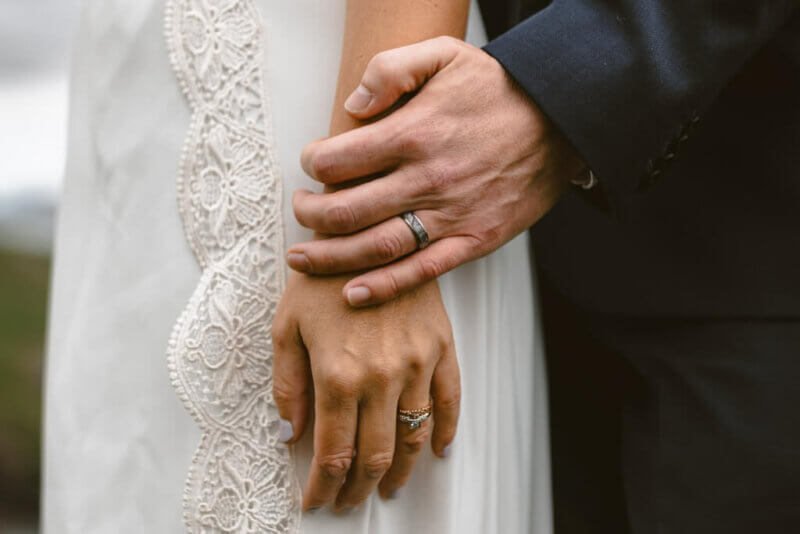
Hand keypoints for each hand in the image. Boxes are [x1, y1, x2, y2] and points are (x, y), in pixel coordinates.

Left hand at [271, 273, 459, 510]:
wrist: (365, 231)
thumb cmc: (317, 278)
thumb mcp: (285, 327)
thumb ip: (288, 387)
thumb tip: (291, 436)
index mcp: (338, 374)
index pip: (334, 453)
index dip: (323, 486)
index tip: (315, 502)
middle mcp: (381, 375)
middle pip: (376, 455)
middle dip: (358, 488)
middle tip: (347, 501)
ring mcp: (417, 362)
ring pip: (413, 436)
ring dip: (401, 472)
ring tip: (388, 489)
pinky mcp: (441, 346)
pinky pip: (450, 399)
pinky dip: (445, 431)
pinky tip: (437, 451)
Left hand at [287, 36, 585, 306]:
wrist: (560, 120)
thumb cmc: (497, 90)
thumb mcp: (445, 54)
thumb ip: (391, 69)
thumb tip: (352, 106)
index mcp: (414, 133)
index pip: (338, 160)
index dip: (312, 164)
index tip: (310, 164)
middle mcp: (427, 179)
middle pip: (346, 211)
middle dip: (309, 216)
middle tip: (299, 211)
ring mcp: (451, 215)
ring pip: (375, 248)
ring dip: (329, 257)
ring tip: (302, 258)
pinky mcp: (474, 240)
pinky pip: (421, 272)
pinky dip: (383, 287)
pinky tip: (352, 292)